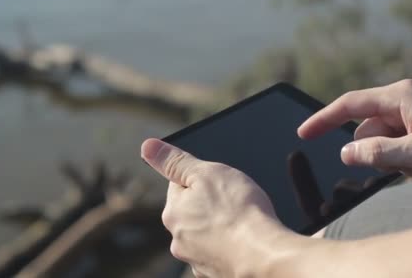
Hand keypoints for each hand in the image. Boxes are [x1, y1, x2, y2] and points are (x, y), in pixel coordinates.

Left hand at [141, 138, 281, 277]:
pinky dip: (230, 245)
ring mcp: (197, 259)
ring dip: (220, 226)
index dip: (202, 178)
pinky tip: (245, 239)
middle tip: (235, 200)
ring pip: (207, 233)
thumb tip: (148, 146)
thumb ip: (175, 161)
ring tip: (243, 221)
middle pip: (193, 210)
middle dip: (211, 203)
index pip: (180, 185)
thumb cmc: (239, 211)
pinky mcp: (215, 272)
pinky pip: (221, 251)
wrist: (263, 255)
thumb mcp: (207, 173)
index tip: (220, 181)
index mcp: (173, 211)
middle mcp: (178, 238)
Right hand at [298, 79, 411, 176]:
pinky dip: (402, 152)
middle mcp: (405, 96)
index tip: (303, 134)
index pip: (350, 105)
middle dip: (372, 148)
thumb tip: (346, 153)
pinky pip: (400, 136)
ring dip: (390, 153)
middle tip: (398, 165)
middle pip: (368, 125)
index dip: (323, 119)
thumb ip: (377, 153)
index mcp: (399, 96)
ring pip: (384, 134)